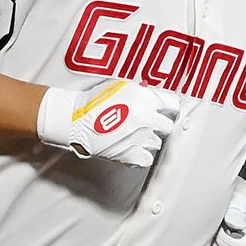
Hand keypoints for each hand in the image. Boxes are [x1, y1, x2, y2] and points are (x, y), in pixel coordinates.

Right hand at [37, 79, 179, 167]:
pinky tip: (133, 148)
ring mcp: (140, 138)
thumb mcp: (119, 86)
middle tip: (149, 123)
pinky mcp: (131, 155)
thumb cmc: (92, 102)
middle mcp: (146, 118)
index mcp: (145, 99)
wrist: (73, 120)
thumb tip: (153, 93)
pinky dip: (141, 155)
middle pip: (167, 125)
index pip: (173, 105)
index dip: (170, 107)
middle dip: (159, 124)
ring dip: (148, 139)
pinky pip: (147, 158)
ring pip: (157, 142)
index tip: (167, 110)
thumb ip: (141, 91)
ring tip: (134, 135)